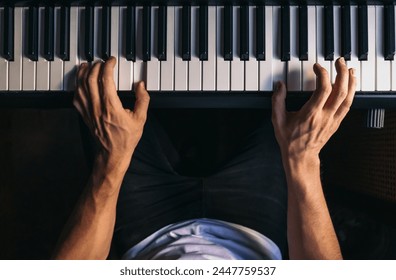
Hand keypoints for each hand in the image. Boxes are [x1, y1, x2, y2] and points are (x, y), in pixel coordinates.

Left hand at [73, 57, 149, 171]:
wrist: (113, 153)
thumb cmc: (126, 138)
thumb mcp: (140, 119)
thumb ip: (142, 100)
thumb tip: (141, 85)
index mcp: (112, 107)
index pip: (106, 80)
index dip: (108, 66)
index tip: (111, 61)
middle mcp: (98, 108)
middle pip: (91, 80)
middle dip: (96, 66)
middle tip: (102, 62)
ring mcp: (89, 112)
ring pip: (81, 87)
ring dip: (83, 73)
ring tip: (88, 65)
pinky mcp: (84, 115)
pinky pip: (76, 97)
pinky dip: (77, 86)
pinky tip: (81, 81)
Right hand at [271, 57, 355, 162]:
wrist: (301, 156)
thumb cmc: (290, 140)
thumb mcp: (277, 120)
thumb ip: (277, 101)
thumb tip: (280, 85)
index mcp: (310, 114)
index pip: (323, 89)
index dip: (322, 74)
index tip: (317, 68)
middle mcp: (324, 116)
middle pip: (340, 91)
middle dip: (342, 73)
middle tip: (339, 62)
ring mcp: (332, 120)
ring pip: (348, 98)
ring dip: (351, 81)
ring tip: (349, 69)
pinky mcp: (336, 123)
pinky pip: (348, 105)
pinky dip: (352, 93)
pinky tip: (351, 85)